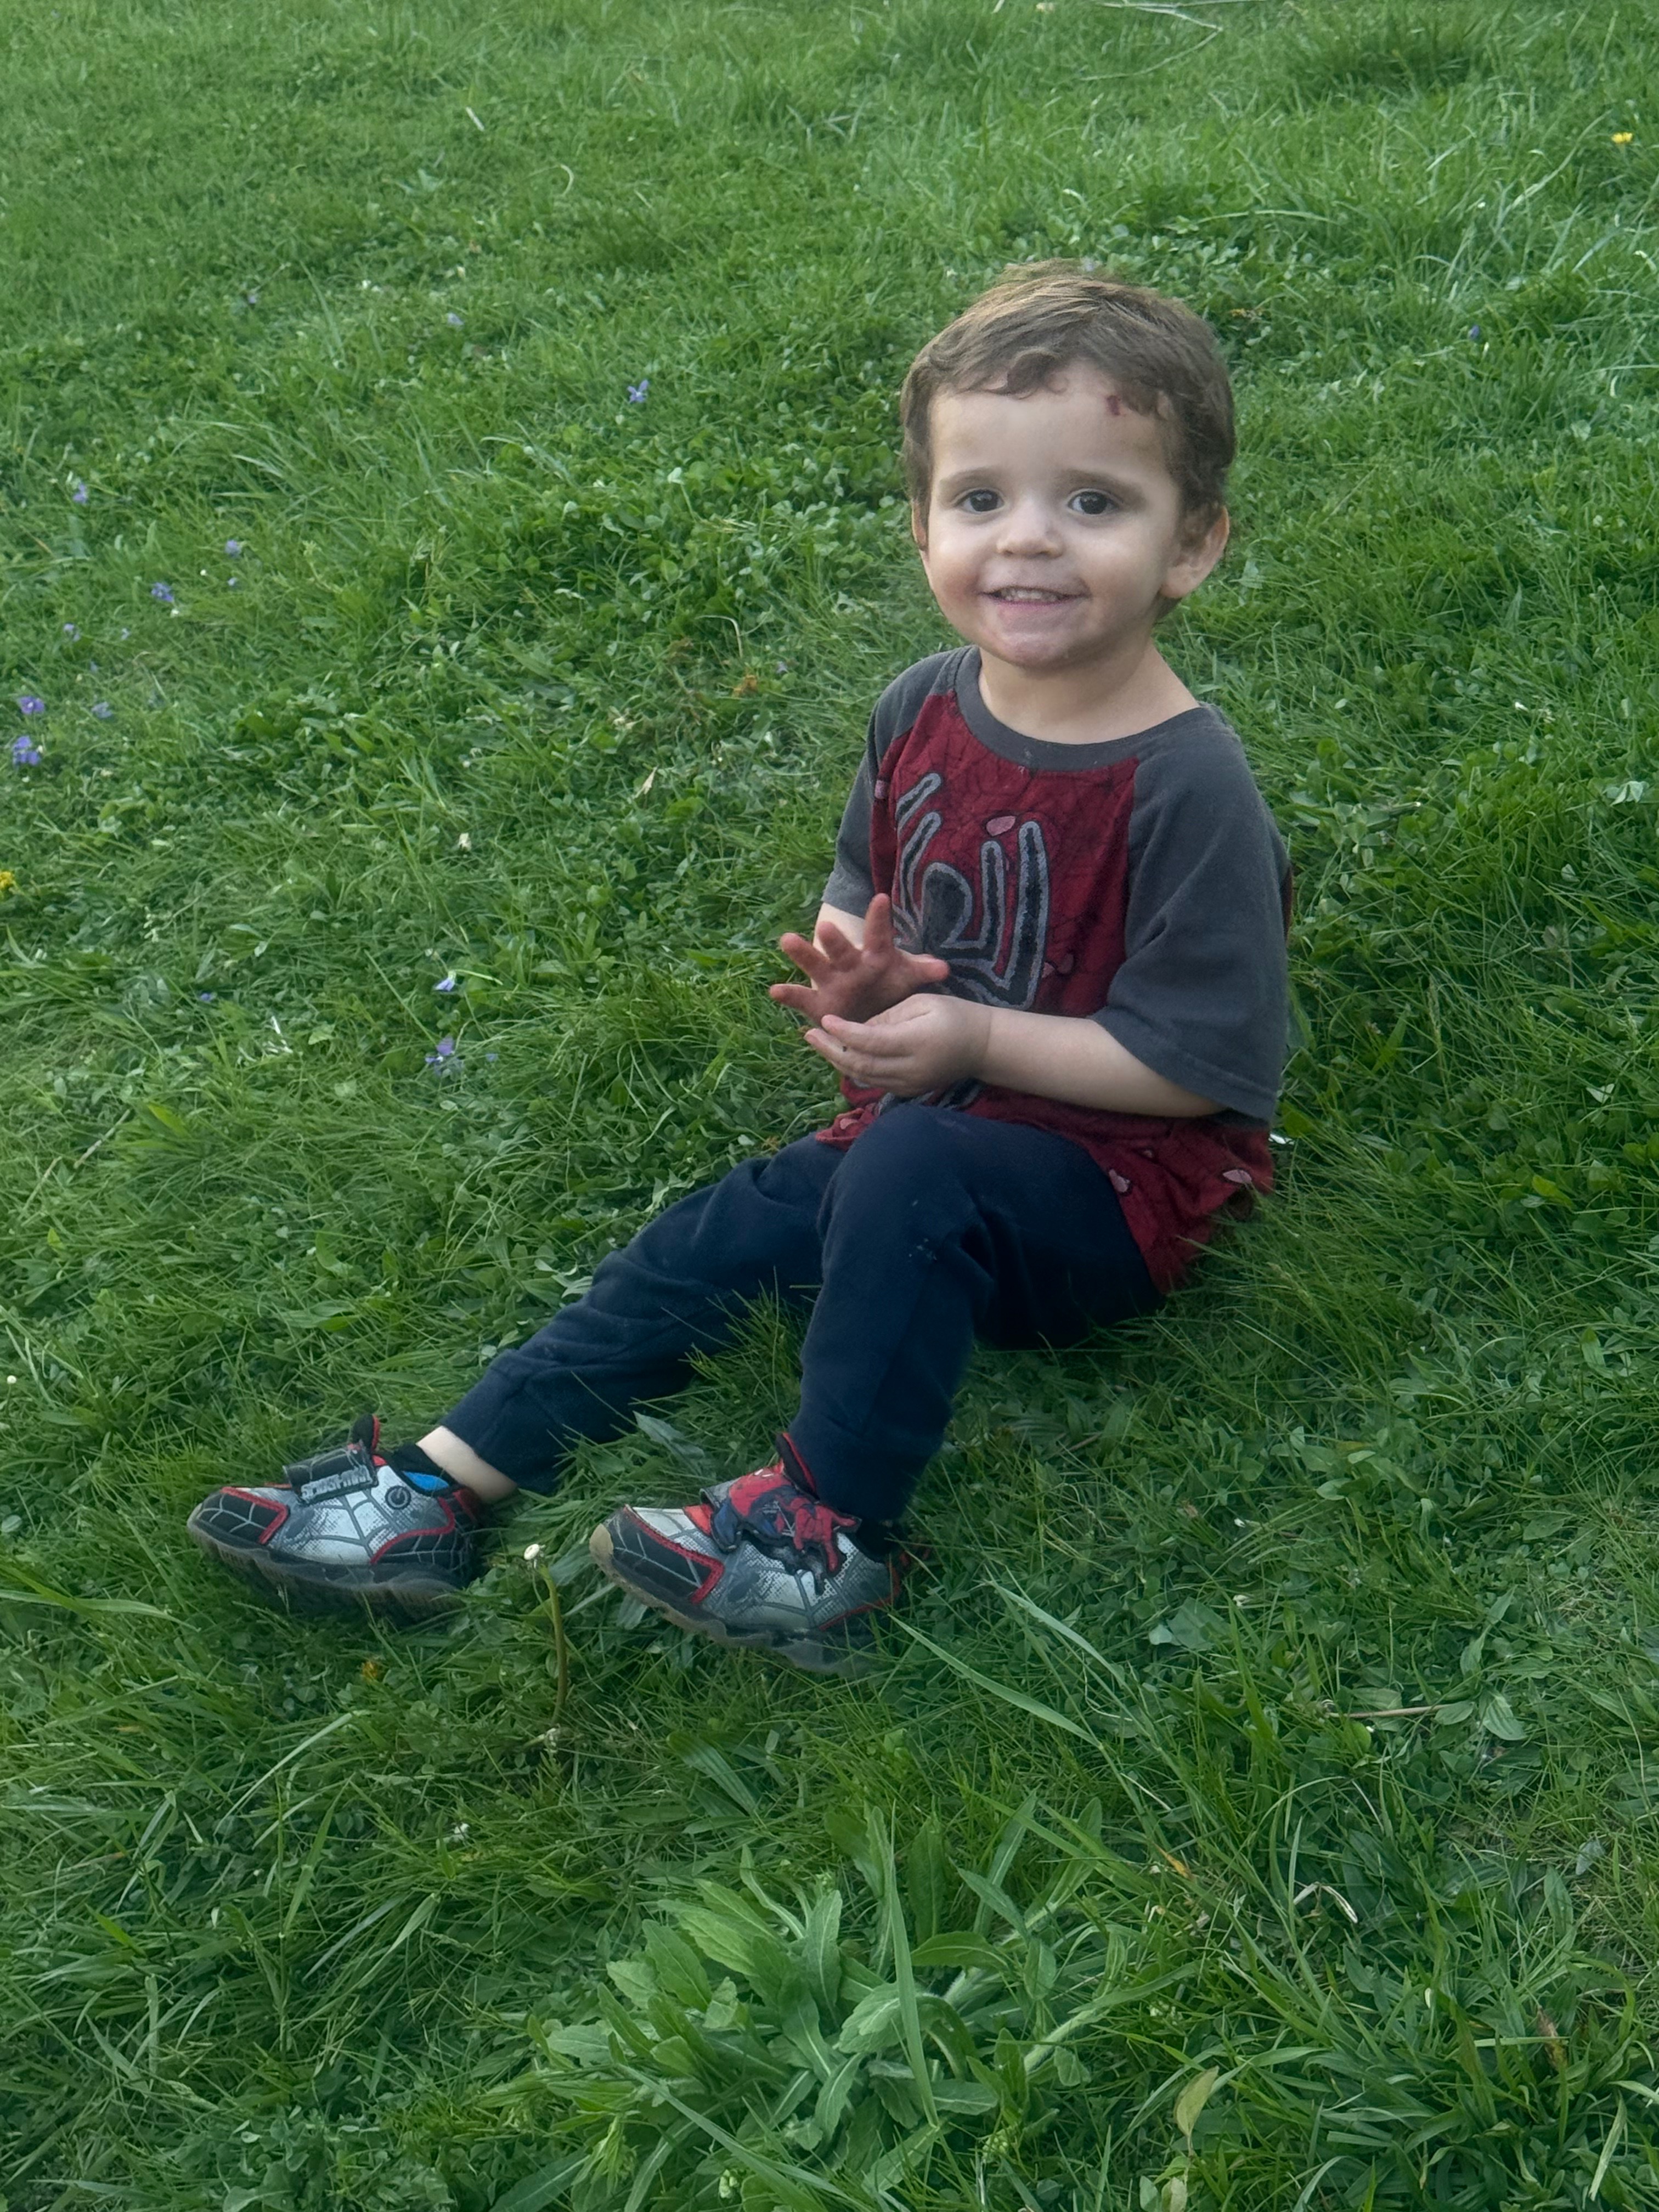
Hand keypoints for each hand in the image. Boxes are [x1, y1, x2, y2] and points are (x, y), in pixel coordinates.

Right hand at [770, 894, 949, 1024]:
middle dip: (834, 940)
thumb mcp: (906, 978)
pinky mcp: (817, 1003)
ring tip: (787, 940)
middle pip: (841, 949)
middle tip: (825, 926)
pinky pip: (802, 998)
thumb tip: (943, 968)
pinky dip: (788, 995)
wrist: (871, 1013)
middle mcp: (850, 964)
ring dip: (802, 954)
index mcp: (875, 956)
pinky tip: (774, 991)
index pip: (878, 935)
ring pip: (815, 965)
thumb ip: (920, 970)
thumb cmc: (890, 988)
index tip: (880, 899)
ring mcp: (831, 980)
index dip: (879, 919)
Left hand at [806, 993, 991, 1097]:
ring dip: (838, 1061)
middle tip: (810, 1034)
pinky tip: (841, 1055)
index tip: (824, 1019)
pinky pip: (874, 1083)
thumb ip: (890, 1016)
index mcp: (916, 1041)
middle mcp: (911, 1068)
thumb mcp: (924, 1003)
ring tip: (819, 1043)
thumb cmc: (954, 1015)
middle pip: (861, 1064)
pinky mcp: (908, 1091)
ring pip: (864, 1077)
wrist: (981, 1046)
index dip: (844, 1032)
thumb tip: (857, 1029)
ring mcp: (909, 1084)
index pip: (870, 1041)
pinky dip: (855, 1070)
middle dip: (831, 1050)